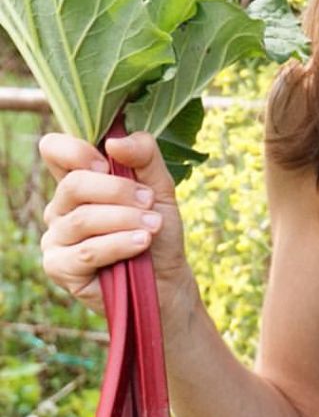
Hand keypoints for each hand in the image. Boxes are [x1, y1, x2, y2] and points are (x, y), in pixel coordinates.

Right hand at [39, 131, 192, 316]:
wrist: (166, 274)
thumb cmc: (157, 226)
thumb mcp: (159, 184)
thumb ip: (143, 154)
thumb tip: (113, 142)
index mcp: (79, 179)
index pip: (54, 149)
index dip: (78, 150)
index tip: (109, 161)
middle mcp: (60, 206)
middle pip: (75, 184)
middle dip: (119, 190)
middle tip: (149, 201)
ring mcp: (56, 237)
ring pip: (83, 219)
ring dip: (126, 219)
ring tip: (153, 226)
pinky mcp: (59, 267)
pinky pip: (87, 251)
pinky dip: (120, 244)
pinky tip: (141, 242)